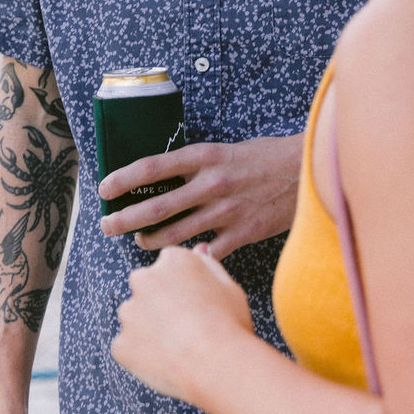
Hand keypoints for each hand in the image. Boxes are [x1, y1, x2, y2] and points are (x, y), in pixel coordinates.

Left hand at [96, 135, 301, 257]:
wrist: (309, 170)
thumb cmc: (264, 157)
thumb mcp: (226, 151)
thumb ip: (196, 166)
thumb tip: (162, 179)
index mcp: (205, 156)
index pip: (152, 167)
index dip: (123, 179)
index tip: (104, 189)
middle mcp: (211, 183)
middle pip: (157, 206)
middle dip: (125, 218)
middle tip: (106, 226)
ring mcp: (227, 210)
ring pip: (177, 233)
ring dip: (151, 240)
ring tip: (138, 241)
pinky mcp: (244, 232)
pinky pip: (209, 252)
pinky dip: (192, 259)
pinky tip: (181, 262)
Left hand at [111, 246, 254, 402]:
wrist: (217, 366)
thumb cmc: (229, 325)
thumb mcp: (228, 286)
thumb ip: (207, 265)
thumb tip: (198, 250)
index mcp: (171, 260)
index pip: (168, 266)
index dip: (182, 287)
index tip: (194, 304)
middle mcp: (144, 279)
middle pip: (145, 287)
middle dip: (158, 302)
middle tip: (184, 326)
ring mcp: (129, 312)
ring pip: (134, 318)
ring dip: (147, 328)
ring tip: (178, 348)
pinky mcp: (120, 344)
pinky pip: (128, 348)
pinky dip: (141, 356)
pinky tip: (166, 363)